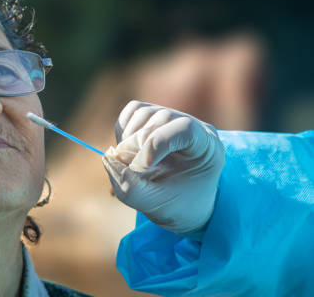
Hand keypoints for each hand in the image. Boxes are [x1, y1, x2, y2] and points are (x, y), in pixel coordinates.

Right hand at [103, 101, 224, 236]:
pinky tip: (126, 151)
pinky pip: (130, 112)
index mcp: (207, 146)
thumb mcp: (156, 204)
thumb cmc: (176, 204)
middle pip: (159, 120)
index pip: (185, 128)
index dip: (157, 143)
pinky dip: (122, 131)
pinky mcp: (151, 117)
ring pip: (142, 113)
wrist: (179, 203)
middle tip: (129, 171)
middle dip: (136, 147)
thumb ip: (130, 187)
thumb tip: (109, 158)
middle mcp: (191, 125)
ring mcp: (170, 118)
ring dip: (127, 140)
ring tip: (129, 164)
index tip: (140, 169)